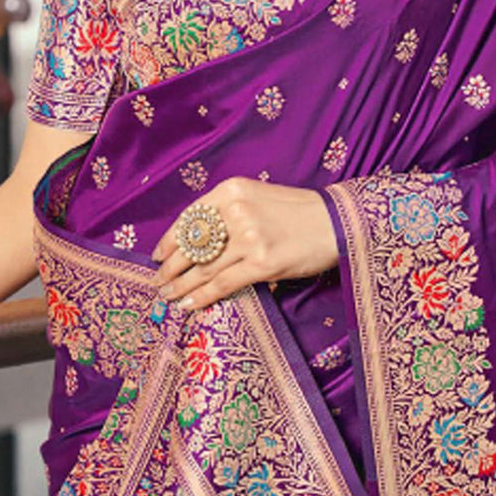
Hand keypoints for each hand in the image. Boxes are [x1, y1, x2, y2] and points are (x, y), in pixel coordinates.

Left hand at [150, 177, 339, 312]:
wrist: (337, 223)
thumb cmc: (299, 213)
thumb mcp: (258, 198)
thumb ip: (228, 213)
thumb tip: (197, 244)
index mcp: (232, 191)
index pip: (189, 219)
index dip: (169, 241)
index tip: (157, 256)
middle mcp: (236, 211)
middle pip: (192, 245)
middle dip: (171, 268)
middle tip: (158, 282)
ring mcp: (249, 237)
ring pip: (203, 268)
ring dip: (181, 286)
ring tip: (169, 297)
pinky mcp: (262, 263)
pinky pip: (222, 284)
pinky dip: (202, 297)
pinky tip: (189, 305)